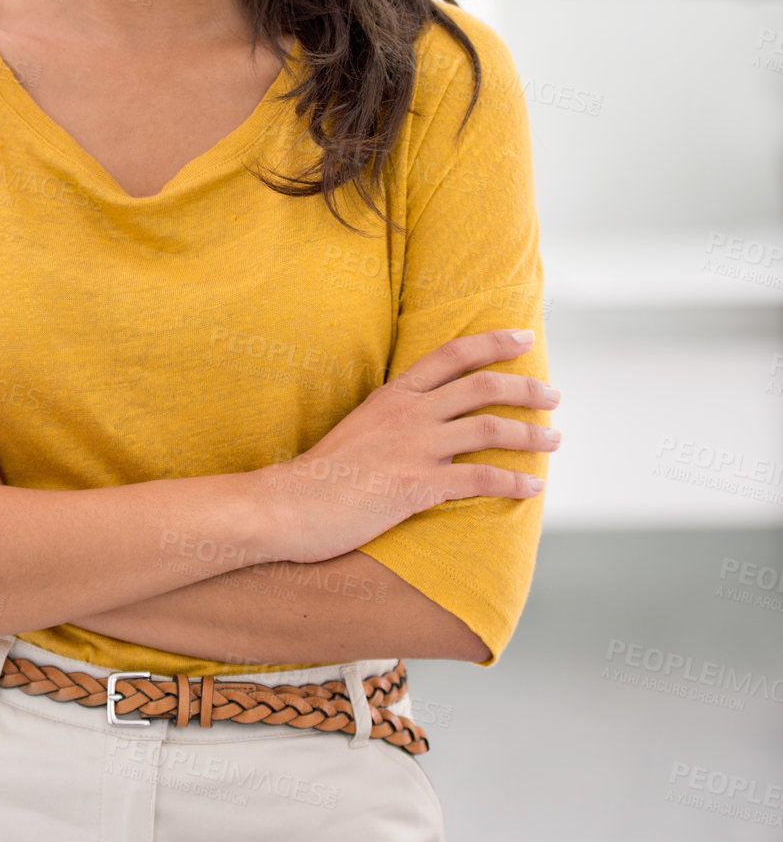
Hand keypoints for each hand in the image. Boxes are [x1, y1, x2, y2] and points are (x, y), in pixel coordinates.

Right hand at [259, 328, 558, 564]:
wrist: (288, 505)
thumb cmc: (322, 474)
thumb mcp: (360, 426)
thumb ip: (396, 417)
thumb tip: (429, 419)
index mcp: (394, 395)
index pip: (452, 354)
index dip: (493, 342)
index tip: (525, 336)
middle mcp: (409, 414)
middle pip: (482, 386)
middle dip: (526, 387)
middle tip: (553, 395)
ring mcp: (414, 448)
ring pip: (490, 428)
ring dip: (531, 434)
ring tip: (555, 439)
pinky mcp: (417, 486)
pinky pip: (480, 479)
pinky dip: (514, 481)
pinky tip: (533, 486)